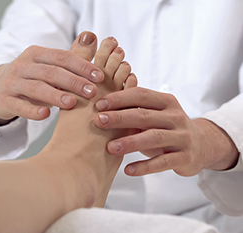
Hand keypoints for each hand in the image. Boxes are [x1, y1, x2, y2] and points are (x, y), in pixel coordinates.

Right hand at [0, 32, 103, 125]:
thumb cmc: (30, 77)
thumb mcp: (45, 65)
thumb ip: (68, 58)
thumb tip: (92, 38)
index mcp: (35, 54)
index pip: (61, 57)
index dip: (82, 66)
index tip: (100, 77)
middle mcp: (23, 66)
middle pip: (51, 72)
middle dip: (73, 81)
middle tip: (92, 92)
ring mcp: (12, 83)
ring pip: (36, 88)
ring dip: (56, 95)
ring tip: (72, 103)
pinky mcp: (5, 101)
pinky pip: (20, 106)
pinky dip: (33, 110)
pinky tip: (46, 114)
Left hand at [94, 87, 238, 176]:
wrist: (202, 145)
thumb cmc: (167, 127)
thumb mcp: (155, 114)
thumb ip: (134, 109)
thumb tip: (102, 106)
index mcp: (166, 102)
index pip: (141, 95)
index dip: (119, 98)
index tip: (99, 104)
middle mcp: (176, 117)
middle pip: (145, 116)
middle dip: (120, 118)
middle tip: (99, 121)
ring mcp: (182, 137)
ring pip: (154, 138)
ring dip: (130, 142)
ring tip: (110, 148)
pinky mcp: (186, 157)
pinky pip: (163, 162)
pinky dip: (145, 167)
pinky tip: (128, 170)